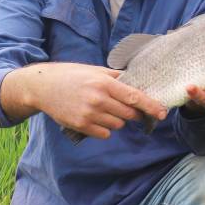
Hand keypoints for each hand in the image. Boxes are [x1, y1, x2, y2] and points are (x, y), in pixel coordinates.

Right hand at [9, 62, 167, 139]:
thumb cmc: (72, 75)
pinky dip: (105, 128)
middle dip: (133, 113)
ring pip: (118, 124)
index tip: (162, 113)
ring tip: (105, 109)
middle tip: (128, 108)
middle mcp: (98, 99)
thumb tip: (138, 82)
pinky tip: (97, 118)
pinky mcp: (80, 125)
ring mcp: (88, 114)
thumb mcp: (95, 71)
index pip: (134, 97)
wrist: (42, 86)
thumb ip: (116, 78)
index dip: (151, 106)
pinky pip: (105, 133)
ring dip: (118, 120)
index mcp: (104, 83)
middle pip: (129, 114)